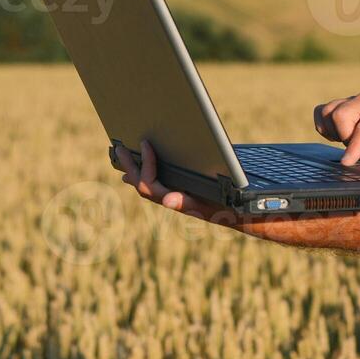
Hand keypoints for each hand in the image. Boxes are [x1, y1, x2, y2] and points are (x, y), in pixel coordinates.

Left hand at [115, 139, 232, 222]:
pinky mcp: (181, 193)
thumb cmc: (228, 207)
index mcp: (176, 201)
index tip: (145, 144)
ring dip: (134, 171)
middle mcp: (171, 201)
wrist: (241, 215)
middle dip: (129, 166)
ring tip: (123, 158)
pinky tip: (141, 171)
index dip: (145, 164)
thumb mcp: (211, 202)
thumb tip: (167, 201)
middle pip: (142, 184)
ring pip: (147, 185)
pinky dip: (145, 175)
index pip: (149, 185)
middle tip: (118, 148)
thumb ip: (188, 202)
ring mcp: (174, 197)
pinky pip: (156, 185)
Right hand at [313, 92, 359, 165]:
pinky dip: (323, 126)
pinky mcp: (340, 102)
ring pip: (328, 113)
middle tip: (356, 147)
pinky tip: (337, 135)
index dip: (355, 146)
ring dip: (333, 132)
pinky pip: (320, 112)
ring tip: (347, 141)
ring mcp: (352, 99)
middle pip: (341, 115)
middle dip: (344, 137)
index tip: (347, 162)